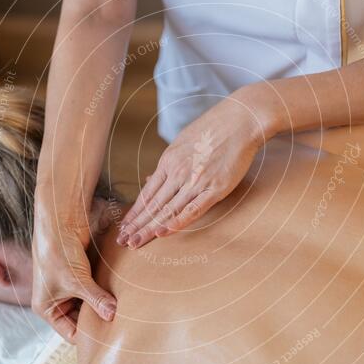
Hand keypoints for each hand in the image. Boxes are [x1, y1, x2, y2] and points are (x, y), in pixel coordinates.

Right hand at [31, 196, 115, 342]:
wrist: (61, 222)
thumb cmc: (57, 253)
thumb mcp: (77, 281)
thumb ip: (96, 299)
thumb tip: (114, 315)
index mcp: (47, 308)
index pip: (71, 332)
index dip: (88, 337)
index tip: (110, 339)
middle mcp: (57, 300)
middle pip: (82, 320)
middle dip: (98, 321)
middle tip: (121, 328)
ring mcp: (70, 288)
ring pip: (90, 305)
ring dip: (103, 306)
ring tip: (123, 314)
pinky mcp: (81, 276)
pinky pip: (95, 291)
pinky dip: (105, 294)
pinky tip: (120, 298)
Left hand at [117, 91, 268, 247]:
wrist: (240, 120)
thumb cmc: (213, 129)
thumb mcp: (182, 142)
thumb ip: (167, 164)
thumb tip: (150, 178)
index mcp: (168, 162)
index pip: (146, 194)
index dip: (134, 213)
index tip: (124, 227)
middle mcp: (178, 173)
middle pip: (153, 205)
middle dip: (136, 225)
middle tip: (123, 241)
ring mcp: (196, 181)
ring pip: (168, 210)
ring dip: (150, 228)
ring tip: (136, 243)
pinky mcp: (215, 188)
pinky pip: (192, 210)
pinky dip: (176, 222)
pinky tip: (162, 233)